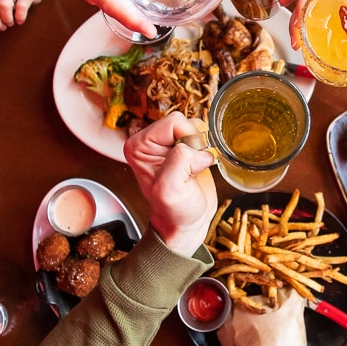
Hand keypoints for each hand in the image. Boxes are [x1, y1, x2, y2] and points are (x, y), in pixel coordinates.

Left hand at [123, 112, 218, 255]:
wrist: (186, 222)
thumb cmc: (174, 211)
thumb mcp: (170, 191)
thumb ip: (179, 163)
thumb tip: (199, 150)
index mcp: (139, 145)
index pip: (174, 123)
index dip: (187, 143)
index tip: (185, 167)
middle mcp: (150, 140)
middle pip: (185, 122)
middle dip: (195, 145)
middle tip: (189, 170)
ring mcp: (168, 142)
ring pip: (196, 126)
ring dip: (202, 148)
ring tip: (193, 170)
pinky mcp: (183, 146)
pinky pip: (203, 134)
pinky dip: (207, 150)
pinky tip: (199, 167)